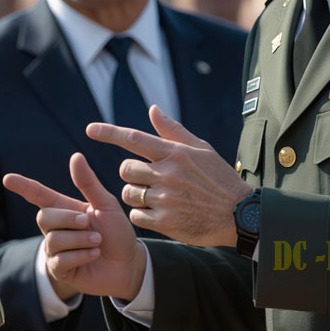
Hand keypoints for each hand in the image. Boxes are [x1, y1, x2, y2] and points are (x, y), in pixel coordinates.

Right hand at [3, 152, 146, 300]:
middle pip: (44, 217)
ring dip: (81, 240)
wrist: (129, 263)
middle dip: (68, 219)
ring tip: (97, 242)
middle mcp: (56, 228)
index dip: (23, 186)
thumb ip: (88, 183)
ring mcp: (56, 249)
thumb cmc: (117, 233)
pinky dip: (82, 255)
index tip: (7, 179)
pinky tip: (94, 255)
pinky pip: (61, 259)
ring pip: (54, 239)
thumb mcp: (106, 205)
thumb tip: (75, 156)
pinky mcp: (60, 269)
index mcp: (65, 209)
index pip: (38, 195)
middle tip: (88, 223)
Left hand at [87, 106, 250, 246]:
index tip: (89, 130)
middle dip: (131, 174)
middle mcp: (168, 174)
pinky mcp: (165, 221)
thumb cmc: (219, 179)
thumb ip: (172, 131)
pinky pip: (136, 214)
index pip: (134, 139)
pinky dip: (143, 215)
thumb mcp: (201, 150)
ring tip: (156, 198)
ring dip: (135, 195)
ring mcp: (166, 199)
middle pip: (125, 169)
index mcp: (176, 153)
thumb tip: (152, 109)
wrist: (240, 215)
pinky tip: (160, 213)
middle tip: (148, 179)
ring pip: (128, 193)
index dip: (109, 133)